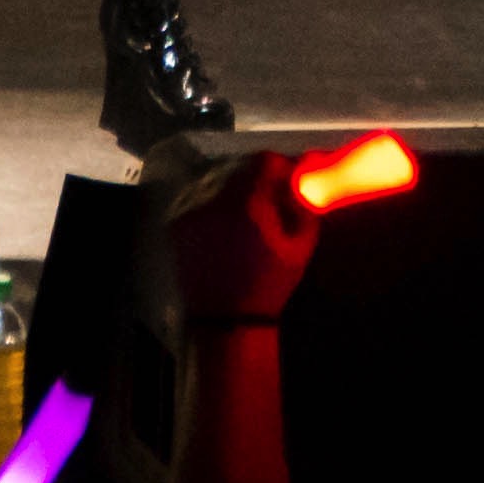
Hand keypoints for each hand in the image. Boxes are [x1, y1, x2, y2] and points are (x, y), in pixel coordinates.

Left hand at [165, 151, 322, 327]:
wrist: (226, 321)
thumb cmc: (269, 285)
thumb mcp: (299, 246)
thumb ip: (305, 206)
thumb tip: (305, 181)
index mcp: (248, 203)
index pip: (265, 161)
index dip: (281, 166)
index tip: (289, 179)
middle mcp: (215, 199)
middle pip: (240, 169)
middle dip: (258, 178)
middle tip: (271, 197)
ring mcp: (191, 210)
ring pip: (218, 181)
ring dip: (235, 189)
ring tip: (247, 215)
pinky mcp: (178, 223)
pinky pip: (200, 199)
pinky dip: (214, 204)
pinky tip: (225, 226)